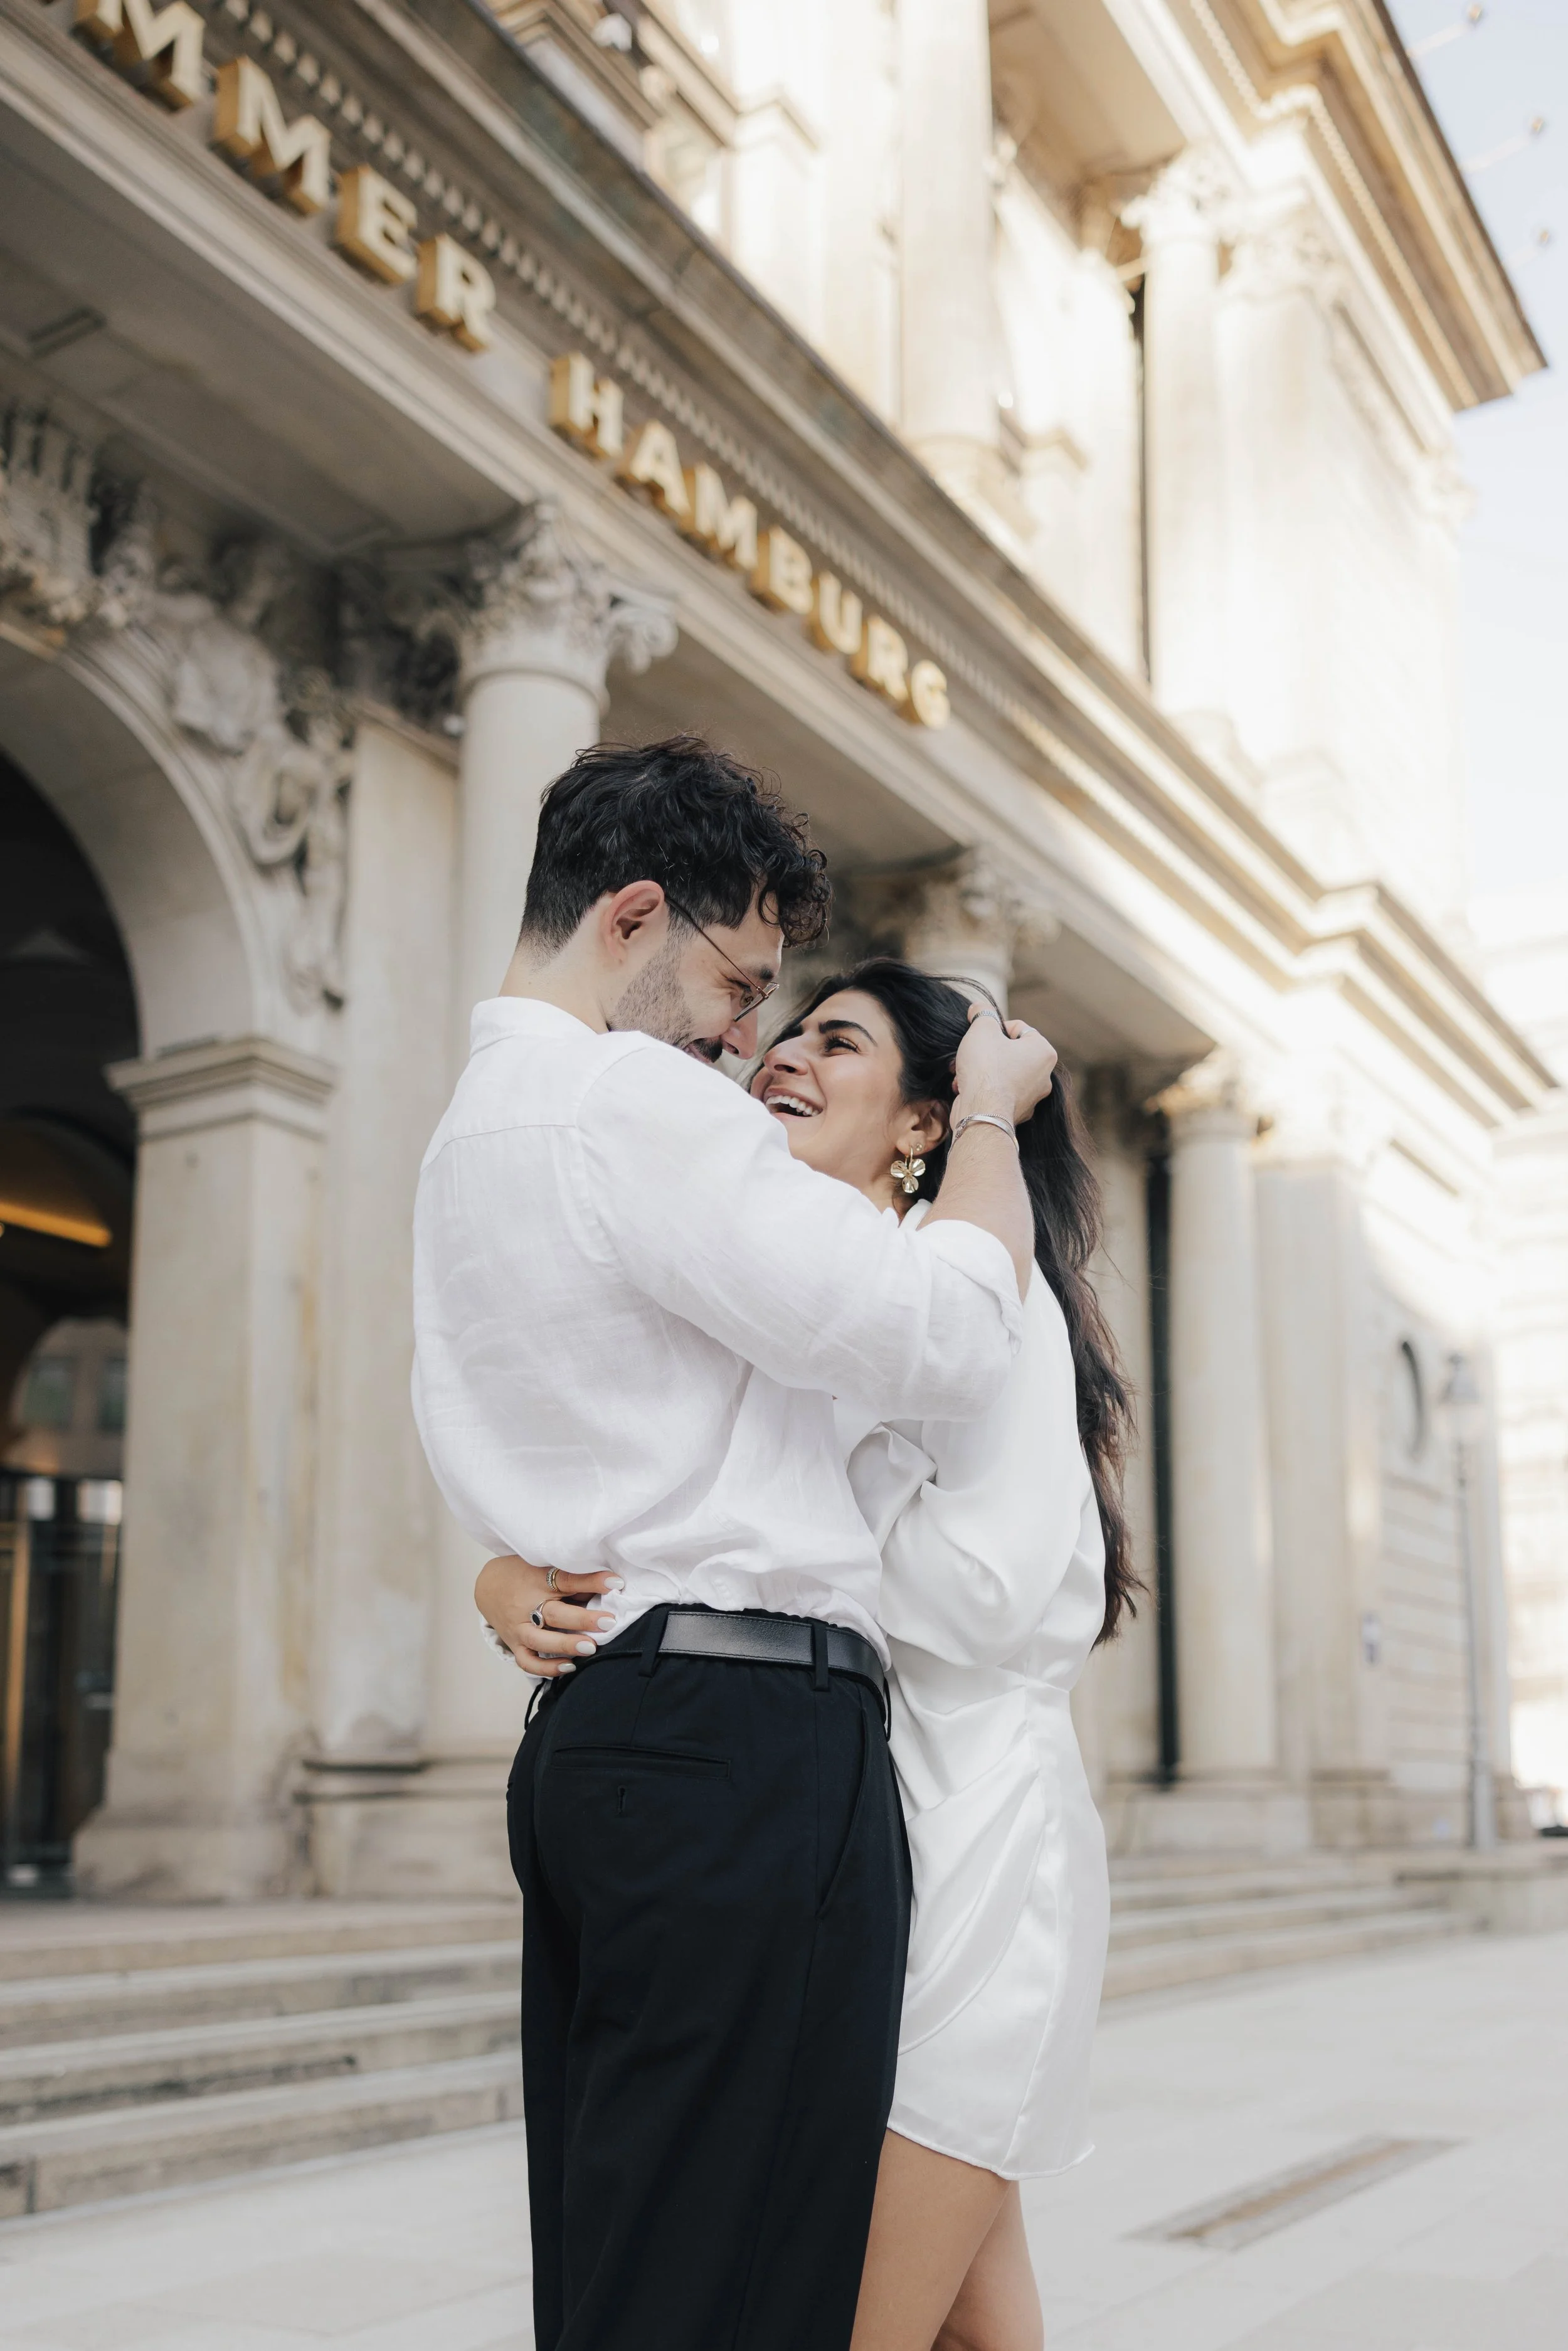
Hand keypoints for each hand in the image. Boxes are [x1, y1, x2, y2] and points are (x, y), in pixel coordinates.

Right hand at [475, 1555, 622, 1677]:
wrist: (487, 1586)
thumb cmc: (522, 1573)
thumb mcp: (544, 1566)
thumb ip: (571, 1578)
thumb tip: (605, 1587)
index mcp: (537, 1580)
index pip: (566, 1579)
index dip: (592, 1581)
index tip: (616, 1583)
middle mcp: (526, 1606)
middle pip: (555, 1613)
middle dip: (583, 1619)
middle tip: (608, 1622)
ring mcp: (519, 1628)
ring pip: (541, 1641)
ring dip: (566, 1645)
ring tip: (590, 1648)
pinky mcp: (515, 1644)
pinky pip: (528, 1662)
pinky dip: (547, 1668)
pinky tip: (569, 1666)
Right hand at [951, 1002, 1056, 1123]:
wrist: (980, 1112)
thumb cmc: (986, 1069)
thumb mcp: (981, 1029)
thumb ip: (982, 1013)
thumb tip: (979, 1008)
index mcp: (1044, 1052)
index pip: (1019, 1029)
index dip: (995, 1028)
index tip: (980, 1035)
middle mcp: (1044, 1076)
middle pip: (1010, 1053)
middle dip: (986, 1052)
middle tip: (969, 1052)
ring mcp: (1031, 1097)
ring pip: (1002, 1073)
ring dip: (981, 1070)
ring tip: (963, 1071)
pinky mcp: (1016, 1113)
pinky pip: (998, 1093)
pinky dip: (983, 1088)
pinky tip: (965, 1087)